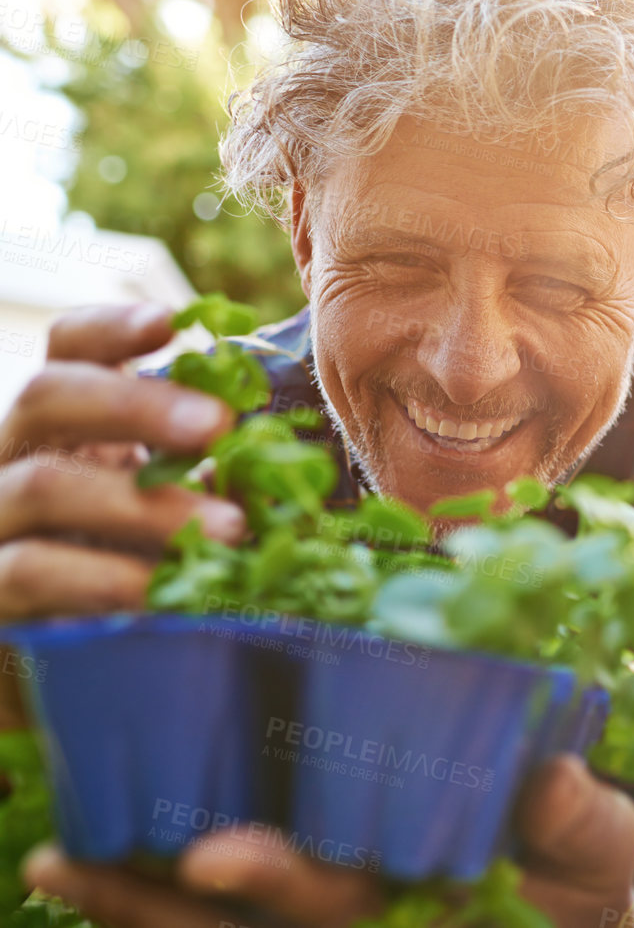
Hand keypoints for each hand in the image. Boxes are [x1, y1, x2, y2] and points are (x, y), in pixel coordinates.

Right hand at [0, 303, 245, 623]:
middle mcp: (11, 452)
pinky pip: (29, 571)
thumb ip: (205, 468)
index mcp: (65, 418)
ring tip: (232, 529)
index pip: (67, 346)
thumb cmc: (130, 553)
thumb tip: (280, 460)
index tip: (169, 323)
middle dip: (136, 403)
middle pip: (46, 394)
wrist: (65, 637)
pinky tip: (163, 593)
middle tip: (220, 425)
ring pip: (43, 485)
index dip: (111, 327)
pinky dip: (105, 578)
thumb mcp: (167, 497)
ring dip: (144, 505)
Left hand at [24, 754, 633, 927]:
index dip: (275, 879)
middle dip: (158, 904)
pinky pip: (210, 925)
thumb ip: (580, 827)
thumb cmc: (580, 887)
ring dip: (128, 903)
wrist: (565, 926)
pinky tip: (80, 861)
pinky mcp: (303, 913)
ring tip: (54, 860)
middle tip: (78, 861)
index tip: (212, 852)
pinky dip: (145, 901)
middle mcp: (354, 926)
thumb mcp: (603, 856)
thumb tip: (551, 783)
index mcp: (417, 914)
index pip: (334, 902)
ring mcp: (323, 924)